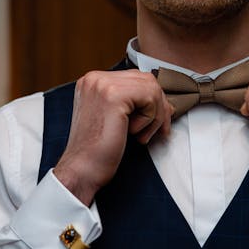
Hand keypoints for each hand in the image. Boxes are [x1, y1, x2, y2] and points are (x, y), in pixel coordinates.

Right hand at [54, 70, 171, 204]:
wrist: (82, 170)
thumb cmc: (97, 152)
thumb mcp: (115, 119)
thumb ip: (132, 104)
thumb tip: (166, 103)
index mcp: (93, 82)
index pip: (136, 78)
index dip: (152, 101)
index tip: (158, 123)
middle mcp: (95, 79)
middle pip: (146, 80)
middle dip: (159, 107)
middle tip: (159, 130)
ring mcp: (103, 84)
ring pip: (151, 88)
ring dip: (156, 115)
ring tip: (142, 135)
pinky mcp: (113, 95)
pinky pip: (150, 98)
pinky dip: (150, 118)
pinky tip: (134, 133)